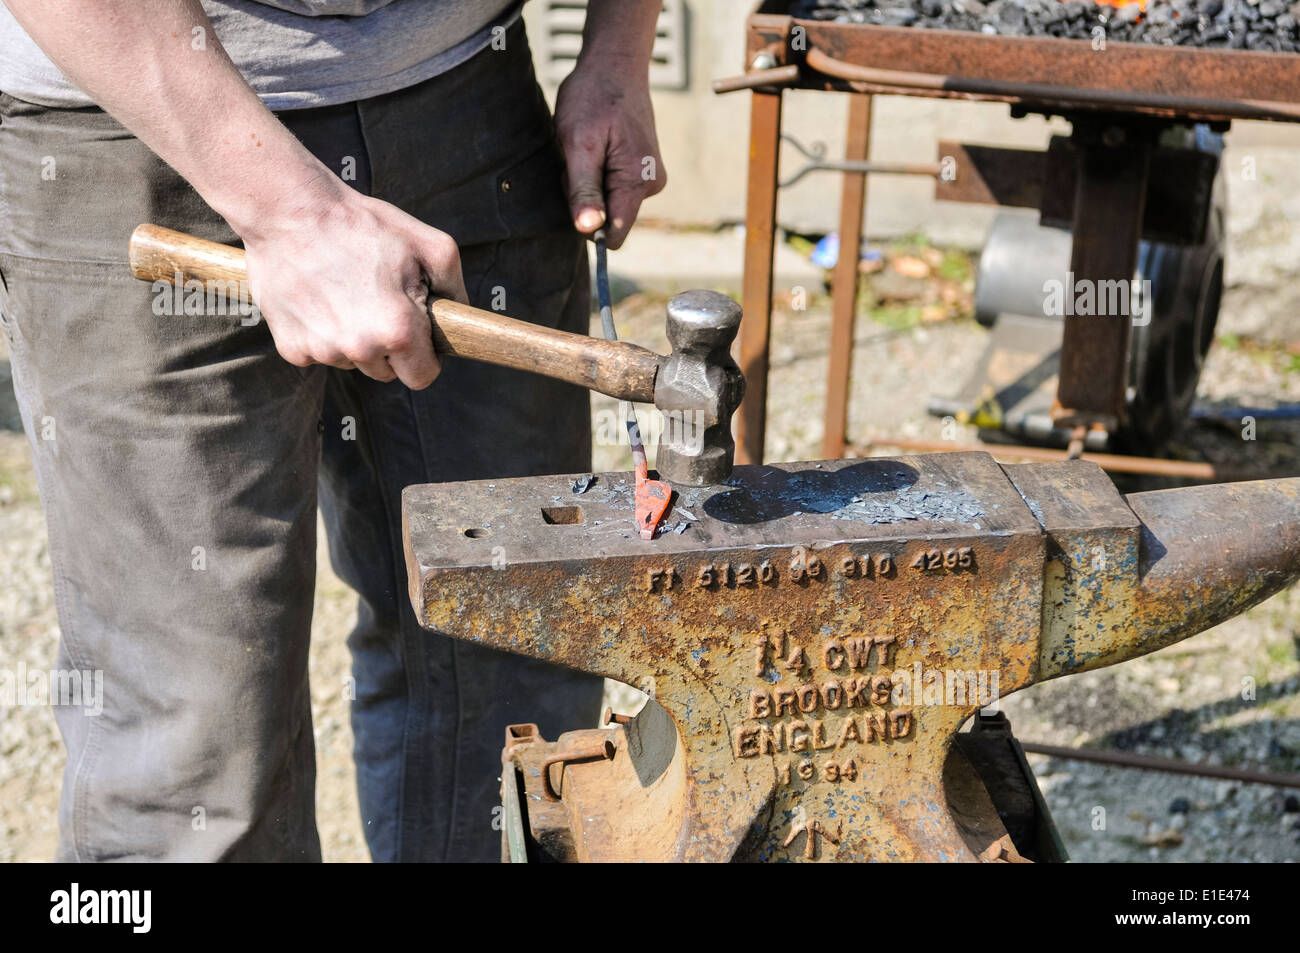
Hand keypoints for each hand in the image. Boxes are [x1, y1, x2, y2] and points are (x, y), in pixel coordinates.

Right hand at [241, 175, 466, 388]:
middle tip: (379, 301)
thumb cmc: (359, 223)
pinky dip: (323, 334)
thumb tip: (462, 317)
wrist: (287, 210)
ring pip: (353, 362)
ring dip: (355, 339)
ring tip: (346, 293)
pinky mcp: (292, 349)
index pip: (424, 376)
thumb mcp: (428, 244)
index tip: (417, 335)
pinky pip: (320, 354)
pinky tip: (320, 298)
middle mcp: (360, 349)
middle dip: (390, 346)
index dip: (424, 357)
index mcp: (398, 330)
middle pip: (387, 372)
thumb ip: (455, 288)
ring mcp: (323, 352)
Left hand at [555, 64, 665, 249]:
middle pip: (607, 219)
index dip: (588, 225)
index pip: (613, 235)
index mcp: (637, 183)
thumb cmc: (594, 97)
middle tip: (577, 158)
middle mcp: (650, 185)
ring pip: (608, 203)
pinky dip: (596, 172)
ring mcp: (648, 177)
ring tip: (587, 147)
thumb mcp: (578, 144)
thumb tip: (589, 230)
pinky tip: (596, 147)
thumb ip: (584, 189)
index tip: (575, 193)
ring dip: (588, 182)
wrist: (615, 64)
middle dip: (584, 197)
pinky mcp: (642, 169)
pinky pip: (612, 187)